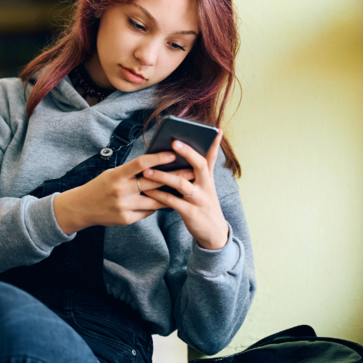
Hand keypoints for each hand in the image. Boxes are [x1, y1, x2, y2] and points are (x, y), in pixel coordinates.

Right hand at [53, 151, 195, 233]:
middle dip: (175, 176)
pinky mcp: (126, 219)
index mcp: (117, 176)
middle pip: (154, 182)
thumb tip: (156, 164)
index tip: (174, 153)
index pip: (141, 164)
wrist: (81, 208)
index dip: (159, 158)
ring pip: (155, 200)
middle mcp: (121, 191)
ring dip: (170, 194)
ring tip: (184, 188)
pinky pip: (147, 211)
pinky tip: (162, 201)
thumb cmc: (99, 186)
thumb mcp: (112, 174)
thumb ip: (131, 171)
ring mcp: (124, 207)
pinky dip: (155, 205)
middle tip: (192, 171)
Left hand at [140, 133, 229, 249]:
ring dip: (163, 176)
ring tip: (147, 171)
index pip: (212, 157)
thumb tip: (181, 156)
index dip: (214, 144)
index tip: (215, 130)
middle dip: (188, 153)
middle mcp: (206, 186)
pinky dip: (159, 195)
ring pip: (182, 183)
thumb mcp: (205, 188)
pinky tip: (147, 190)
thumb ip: (195, 173)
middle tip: (174, 143)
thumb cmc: (203, 205)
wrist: (213, 232)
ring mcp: (199, 199)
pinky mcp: (190, 212)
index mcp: (208, 178)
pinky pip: (172, 201)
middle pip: (200, 165)